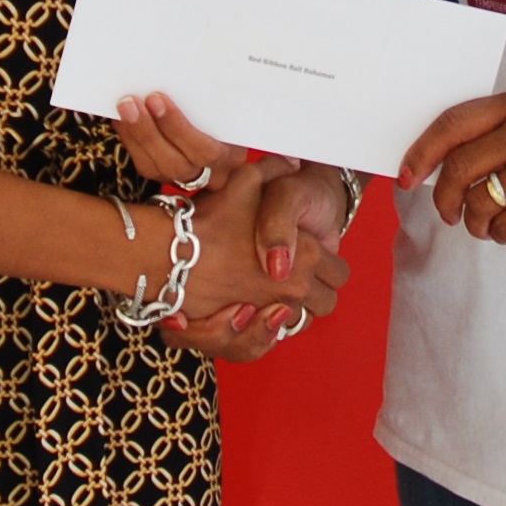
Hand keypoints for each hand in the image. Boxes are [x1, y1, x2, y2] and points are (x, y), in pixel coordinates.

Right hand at [112, 93, 348, 326]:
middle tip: (296, 275)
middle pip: (326, 302)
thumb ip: (275, 168)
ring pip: (299, 324)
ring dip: (292, 312)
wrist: (165, 253)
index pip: (340, 273)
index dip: (329, 263)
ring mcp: (267, 316)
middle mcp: (292, 291)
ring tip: (276, 295)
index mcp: (305, 257)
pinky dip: (265, 334)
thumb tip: (289, 162)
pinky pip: (270, 343)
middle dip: (316, 291)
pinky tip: (255, 313)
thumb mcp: (246, 180)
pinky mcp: (240, 335)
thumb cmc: (207, 218)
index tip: (313, 255)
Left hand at [404, 90, 505, 244]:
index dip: (422, 151)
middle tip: (448, 213)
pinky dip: (499, 235)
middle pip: (460, 165)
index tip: (406, 176)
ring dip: (475, 222)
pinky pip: (503, 226)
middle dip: (443, 197)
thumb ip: (485, 139)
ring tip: (488, 223)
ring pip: (479, 201)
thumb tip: (424, 164)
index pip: (454, 122)